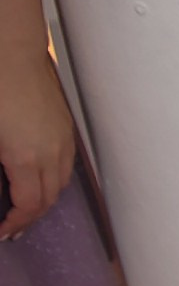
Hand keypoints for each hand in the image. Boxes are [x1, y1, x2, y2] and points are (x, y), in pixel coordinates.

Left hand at [0, 52, 75, 238]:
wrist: (11, 54)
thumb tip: (2, 183)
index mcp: (25, 157)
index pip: (30, 206)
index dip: (16, 223)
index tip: (3, 231)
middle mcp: (50, 153)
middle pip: (49, 199)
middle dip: (31, 217)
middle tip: (12, 227)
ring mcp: (62, 139)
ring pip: (61, 183)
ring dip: (44, 199)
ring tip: (26, 207)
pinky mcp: (65, 127)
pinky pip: (65, 165)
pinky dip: (53, 180)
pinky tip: (38, 177)